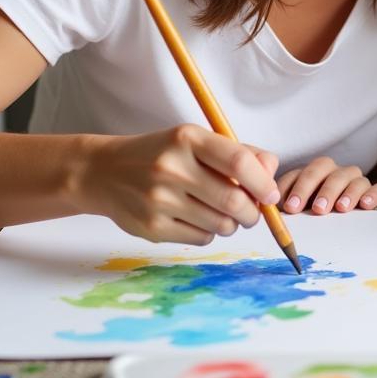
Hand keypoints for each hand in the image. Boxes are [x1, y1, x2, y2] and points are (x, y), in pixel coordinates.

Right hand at [77, 125, 280, 245]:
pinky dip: (210, 233)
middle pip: (234, 200)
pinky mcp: (150, 228)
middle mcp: (171, 167)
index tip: (271, 195)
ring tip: (223, 213)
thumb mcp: (197, 141)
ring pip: (220, 225)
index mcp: (187, 138)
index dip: (263, 182)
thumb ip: (240, 154)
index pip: (238, 162)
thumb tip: (271, 175)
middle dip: (253, 212)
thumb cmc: (163, 154)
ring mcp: (158, 200)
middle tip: (253, 212)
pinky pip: (201, 239)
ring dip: (232, 224)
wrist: (104, 172)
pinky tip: (198, 219)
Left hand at [277, 157, 376, 214]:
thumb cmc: (318, 218)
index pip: (301, 173)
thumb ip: (288, 209)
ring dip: (345, 191)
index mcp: (312, 176)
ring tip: (341, 208)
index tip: (291, 208)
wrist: (350, 222)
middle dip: (319, 188)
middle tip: (317, 210)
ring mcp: (355, 180)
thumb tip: (268, 214)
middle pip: (325, 168)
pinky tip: (365, 205)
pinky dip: (372, 194)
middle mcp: (333, 173)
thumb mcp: (302, 212)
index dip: (295, 188)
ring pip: (352, 175)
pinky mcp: (375, 193)